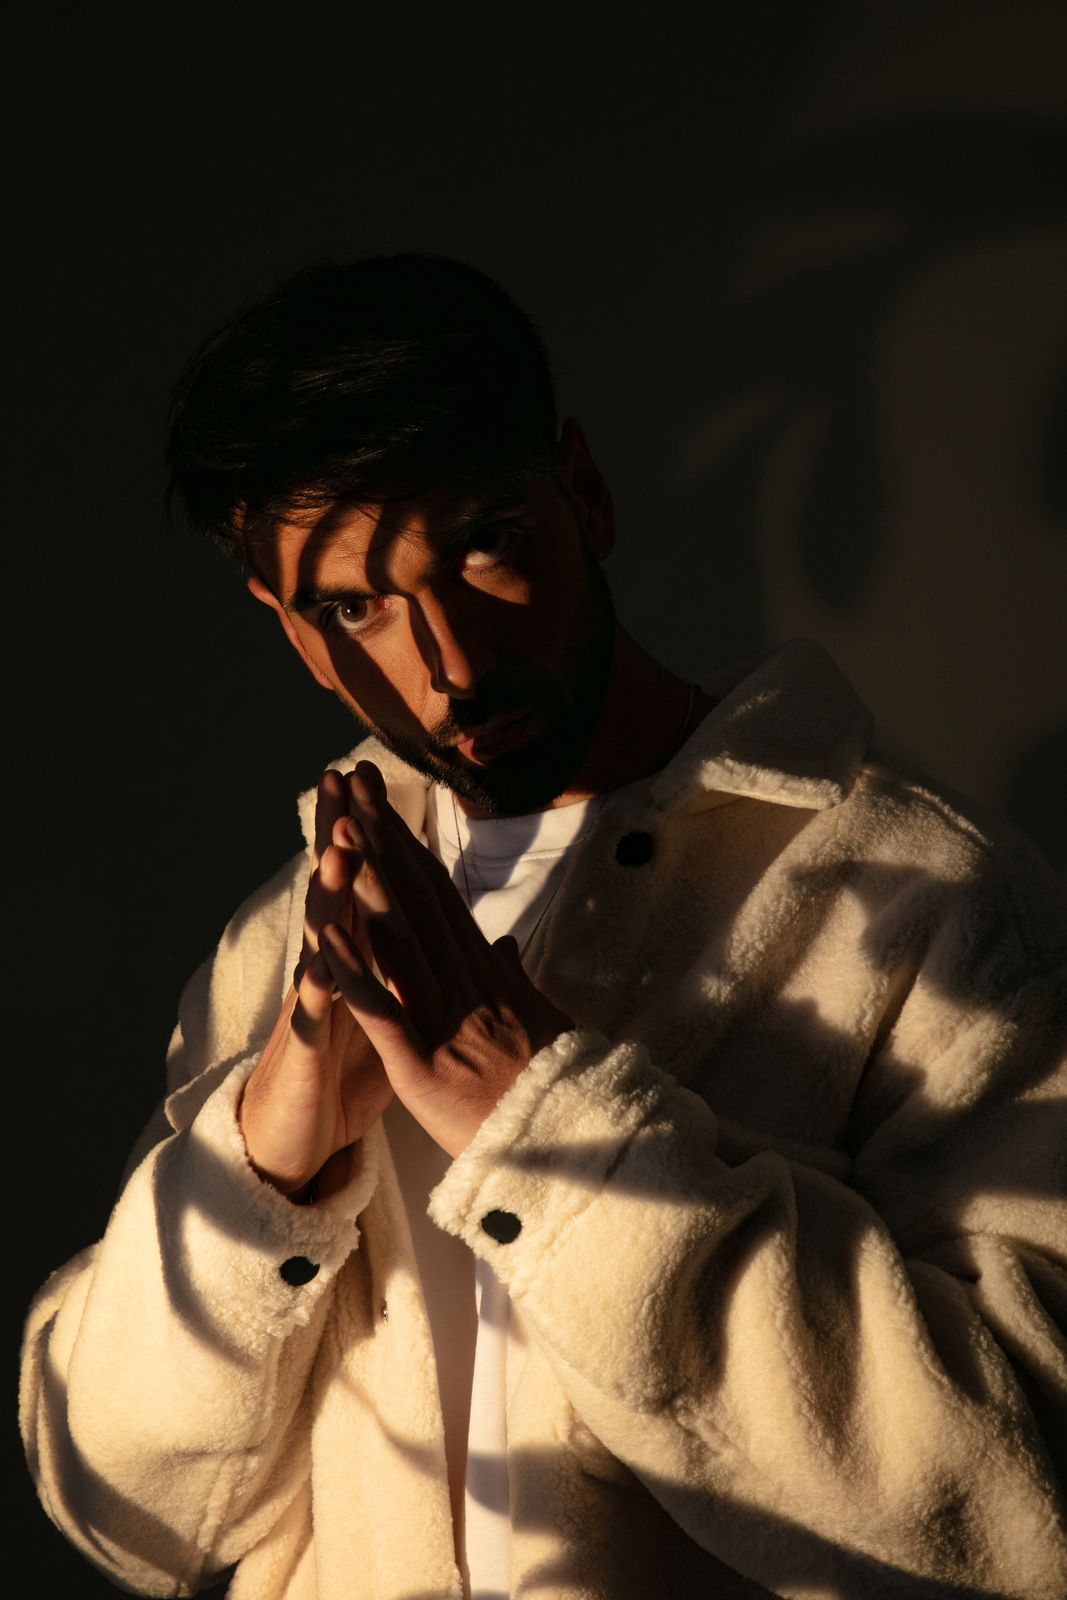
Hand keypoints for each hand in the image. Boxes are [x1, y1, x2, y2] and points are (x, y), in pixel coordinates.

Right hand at [238, 769, 393, 1197]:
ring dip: (329, 897)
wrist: (294, 1131)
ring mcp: (313, 1002)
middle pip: (335, 889)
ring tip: (339, 852)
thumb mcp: (384, 1009)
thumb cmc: (340, 1068)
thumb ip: (405, 967)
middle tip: (338, 779)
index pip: (364, 879)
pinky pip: (312, 1013)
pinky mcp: (306, 1046)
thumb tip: (436, 933)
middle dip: (338, 834)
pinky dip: (318, 985)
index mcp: (357, 955)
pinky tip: (319, 957)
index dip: (371, 831)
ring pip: (320, 939)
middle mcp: (328, 966)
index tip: (374, 778)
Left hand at [318, 761, 573, 1159]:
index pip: (437, 894)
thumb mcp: (533, 1018)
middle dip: (383, 841)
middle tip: (353, 787)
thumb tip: (501, 939)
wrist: (568, 1140)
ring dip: (366, 885)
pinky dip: (354, 975)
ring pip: (398, 941)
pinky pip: (382, 1014)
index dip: (405, 845)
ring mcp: (441, 1019)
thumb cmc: (549, 1082)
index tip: (379, 802)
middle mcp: (462, 981)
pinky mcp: (420, 1064)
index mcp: (481, 970)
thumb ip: (510, 974)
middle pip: (415, 900)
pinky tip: (327, 938)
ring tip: (339, 834)